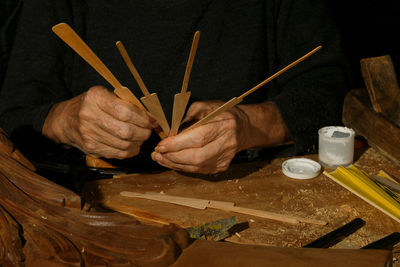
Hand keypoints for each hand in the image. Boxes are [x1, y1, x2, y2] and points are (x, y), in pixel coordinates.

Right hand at [43, 86, 156, 158]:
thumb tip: (150, 116)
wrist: (65, 120)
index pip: (126, 111)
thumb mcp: (104, 95)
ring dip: (138, 142)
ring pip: (124, 144)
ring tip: (141, 137)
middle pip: (126, 131)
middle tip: (148, 130)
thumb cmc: (91, 105)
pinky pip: (118, 153)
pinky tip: (133, 145)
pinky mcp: (91, 147)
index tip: (152, 120)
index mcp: (95, 98)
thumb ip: (125, 102)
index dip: (143, 118)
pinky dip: (130, 151)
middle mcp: (90, 116)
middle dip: (143, 132)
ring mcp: (89, 134)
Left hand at [151, 101, 290, 173]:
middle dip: (173, 157)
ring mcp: (226, 157)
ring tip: (161, 158)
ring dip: (175, 164)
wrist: (243, 127)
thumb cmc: (219, 113)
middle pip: (197, 156)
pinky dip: (184, 167)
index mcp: (223, 123)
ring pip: (197, 167)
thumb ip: (186, 120)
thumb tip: (168, 135)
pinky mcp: (223, 166)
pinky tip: (173, 162)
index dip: (177, 144)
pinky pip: (200, 170)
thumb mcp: (203, 107)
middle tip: (156, 154)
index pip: (198, 138)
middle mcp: (227, 142)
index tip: (160, 145)